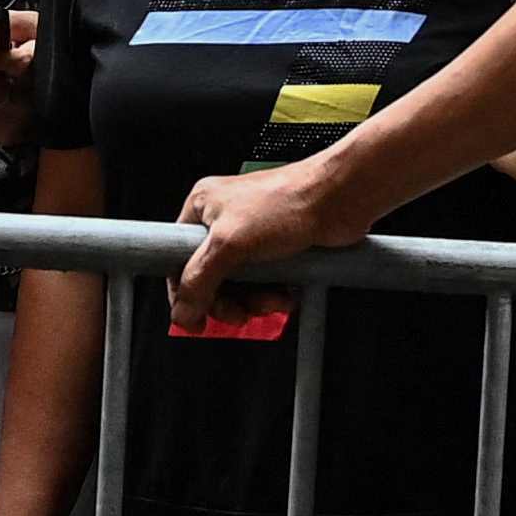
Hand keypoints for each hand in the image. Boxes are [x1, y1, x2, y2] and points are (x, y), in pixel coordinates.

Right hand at [171, 161, 359, 326]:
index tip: (193, 316)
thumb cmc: (289, 200)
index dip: (185, 291)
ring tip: (270, 300)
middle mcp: (224, 221)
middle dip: (227, 300)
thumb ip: (200, 280)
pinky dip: (272, 295)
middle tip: (238, 313)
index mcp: (202, 207)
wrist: (338, 199)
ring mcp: (251, 237)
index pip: (177, 258)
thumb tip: (183, 311)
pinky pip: (263, 284)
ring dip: (254, 301)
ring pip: (239, 286)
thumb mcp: (231, 243)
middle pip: (209, 279)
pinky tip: (283, 294)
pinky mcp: (275, 251)